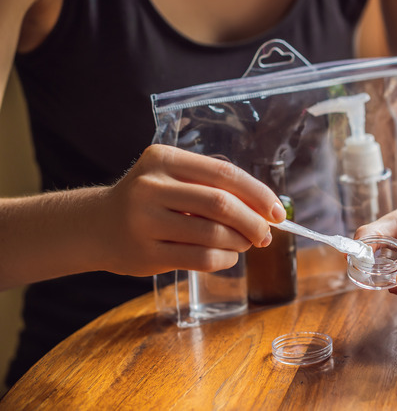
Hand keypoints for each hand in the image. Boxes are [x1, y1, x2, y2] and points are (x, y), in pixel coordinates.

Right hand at [96, 144, 286, 275]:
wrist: (96, 226)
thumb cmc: (150, 201)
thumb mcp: (173, 179)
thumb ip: (213, 188)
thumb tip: (266, 210)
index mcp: (163, 159)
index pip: (224, 174)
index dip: (258, 194)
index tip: (278, 212)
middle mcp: (150, 186)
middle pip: (220, 204)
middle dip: (253, 222)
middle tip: (265, 235)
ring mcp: (144, 220)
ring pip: (212, 233)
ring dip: (239, 242)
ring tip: (245, 244)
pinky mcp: (145, 253)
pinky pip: (199, 258)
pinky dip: (224, 259)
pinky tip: (228, 256)